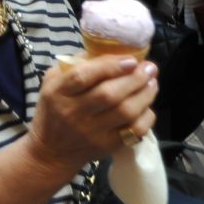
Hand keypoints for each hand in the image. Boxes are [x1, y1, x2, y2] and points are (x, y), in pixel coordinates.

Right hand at [27, 53, 158, 170]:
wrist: (51, 152)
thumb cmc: (52, 112)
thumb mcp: (51, 84)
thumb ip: (73, 66)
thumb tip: (104, 51)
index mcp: (57, 93)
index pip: (83, 77)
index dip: (109, 66)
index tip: (130, 59)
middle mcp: (73, 113)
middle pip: (109, 94)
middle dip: (135, 78)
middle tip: (150, 67)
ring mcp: (91, 132)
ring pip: (126, 112)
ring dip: (145, 95)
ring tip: (152, 82)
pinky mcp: (107, 146)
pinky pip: (134, 131)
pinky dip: (146, 116)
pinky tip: (147, 106)